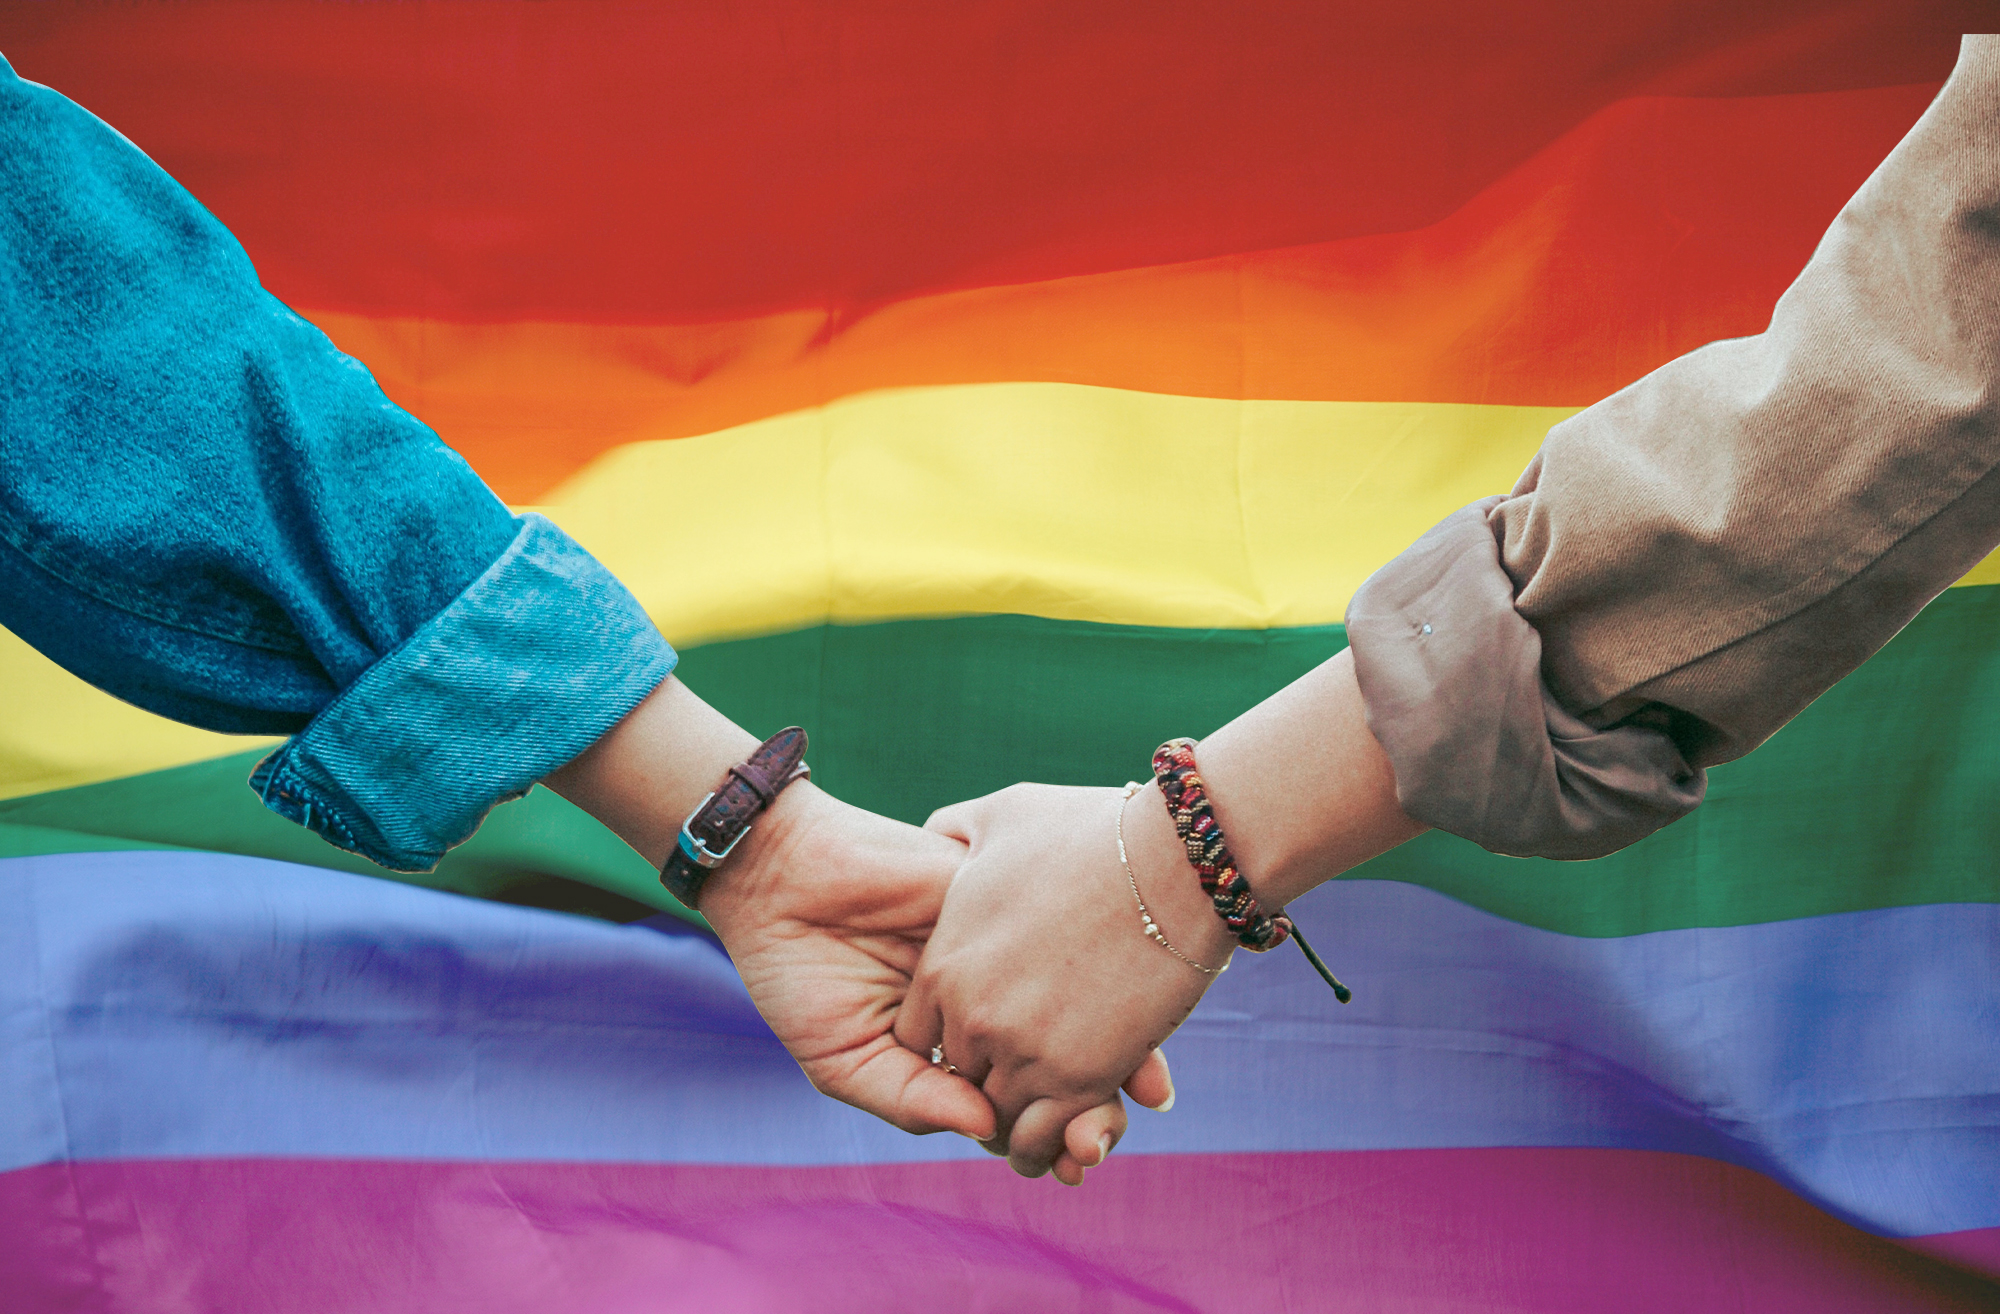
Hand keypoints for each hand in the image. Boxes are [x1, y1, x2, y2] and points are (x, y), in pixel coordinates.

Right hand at [545, 676, 1183, 1171]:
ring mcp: (1004, 950)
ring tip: (1130, 1099)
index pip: (1016, 1096)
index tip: (1074, 1165)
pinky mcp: (1007, 901)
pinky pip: (1066, 942)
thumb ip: (912, 1097)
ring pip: (1077, 1004)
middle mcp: (990, 998)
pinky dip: (1098, 980)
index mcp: (953, 1043)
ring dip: (1111, 1053)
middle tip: (1100, 1142)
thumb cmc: (799, 974)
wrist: (783, 877)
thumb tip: (988, 1132)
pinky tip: (1117, 1021)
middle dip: (1090, 1104)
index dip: (1049, 1134)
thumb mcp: (845, 1059)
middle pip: (1059, 1058)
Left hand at [898, 781, 1231, 1177]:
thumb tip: (937, 835)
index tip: (984, 1036)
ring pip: (997, 1119)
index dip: (949, 1041)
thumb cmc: (1094, 831)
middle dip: (984, 1081)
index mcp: (944, 965)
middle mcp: (972, 1017)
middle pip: (957, 1081)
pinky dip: (1053, 1144)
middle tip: (1018, 1080)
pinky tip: (1073, 1134)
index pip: (918, 1038)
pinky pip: (1043, 1138)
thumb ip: (955, 832)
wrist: (1177, 860)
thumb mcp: (1001, 817)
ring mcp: (1024, 1052)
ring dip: (1019, 1122)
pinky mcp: (1080, 1078)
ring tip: (1046, 1116)